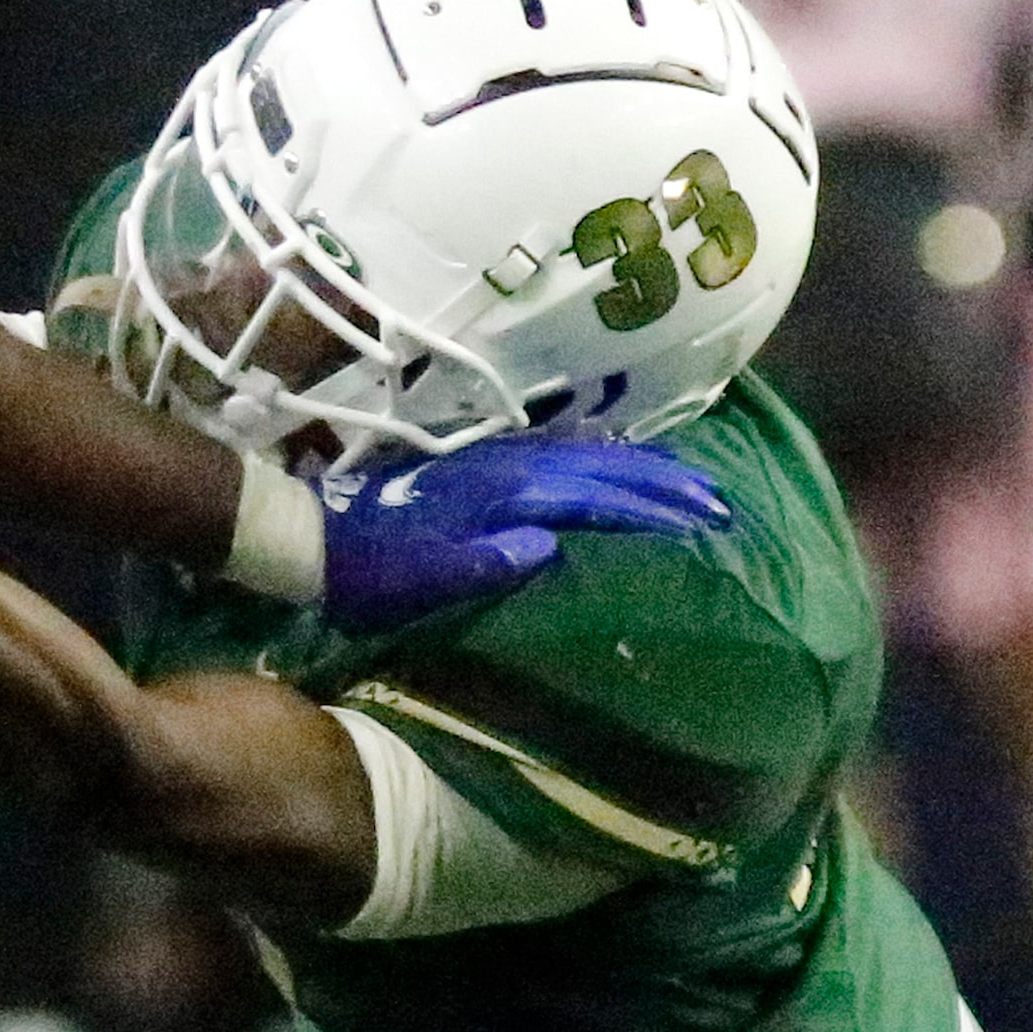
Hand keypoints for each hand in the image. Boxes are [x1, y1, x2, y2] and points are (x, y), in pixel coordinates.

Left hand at [320, 435, 727, 633]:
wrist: (313, 534)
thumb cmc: (370, 568)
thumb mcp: (423, 578)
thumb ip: (485, 562)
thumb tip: (550, 546)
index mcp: (504, 493)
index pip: (595, 498)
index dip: (652, 508)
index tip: (705, 520)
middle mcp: (508, 466)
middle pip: (601, 466)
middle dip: (663, 481)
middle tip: (719, 500)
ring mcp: (496, 460)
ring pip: (584, 453)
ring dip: (640, 465)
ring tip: (690, 480)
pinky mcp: (482, 464)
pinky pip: (562, 453)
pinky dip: (602, 457)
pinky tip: (617, 463)